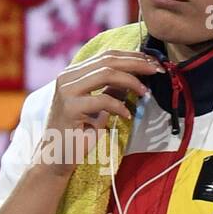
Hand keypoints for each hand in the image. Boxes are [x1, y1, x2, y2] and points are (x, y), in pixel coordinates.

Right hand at [38, 49, 162, 174]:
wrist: (55, 158)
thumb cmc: (78, 133)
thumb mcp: (98, 108)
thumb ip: (111, 90)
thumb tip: (136, 76)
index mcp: (73, 73)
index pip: (106, 56)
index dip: (132, 57)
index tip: (153, 63)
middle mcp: (67, 77)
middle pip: (108, 60)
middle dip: (137, 63)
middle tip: (157, 70)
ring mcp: (66, 91)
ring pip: (106, 74)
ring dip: (132, 81)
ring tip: (145, 93)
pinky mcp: (70, 107)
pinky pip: (102, 100)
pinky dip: (119, 106)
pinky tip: (128, 115)